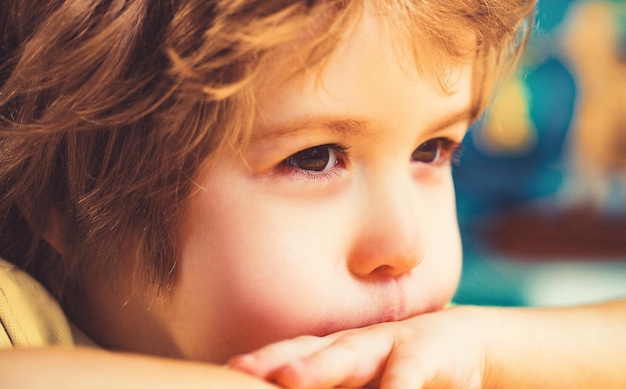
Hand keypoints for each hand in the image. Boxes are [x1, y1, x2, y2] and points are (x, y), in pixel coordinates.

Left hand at [228, 306, 486, 388]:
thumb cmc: (396, 367)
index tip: (227, 371)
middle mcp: (356, 344)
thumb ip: (330, 384)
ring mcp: (389, 344)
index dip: (260, 362)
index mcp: (336, 351)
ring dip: (319, 366)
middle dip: (274, 361)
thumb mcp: (362, 378)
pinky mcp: (427, 354)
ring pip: (350, 354)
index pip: (291, 353)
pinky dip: (398, 383)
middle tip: (239, 371)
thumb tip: (286, 387)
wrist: (457, 343)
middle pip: (310, 351)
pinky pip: (409, 370)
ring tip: (290, 378)